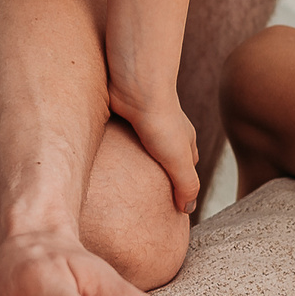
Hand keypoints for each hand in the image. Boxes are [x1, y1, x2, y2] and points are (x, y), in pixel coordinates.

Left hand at [109, 88, 200, 215]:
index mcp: (183, 140)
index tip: (171, 207)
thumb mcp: (179, 159)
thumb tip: (188, 210)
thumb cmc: (161, 121)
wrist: (134, 85)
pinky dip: (116, 155)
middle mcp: (164, 132)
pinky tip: (106, 168)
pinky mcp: (121, 121)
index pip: (186, 169)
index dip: (182, 187)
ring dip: (133, 167)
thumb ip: (186, 185)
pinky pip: (120, 143)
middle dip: (156, 178)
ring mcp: (142, 126)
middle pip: (163, 160)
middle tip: (143, 202)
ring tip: (120, 190)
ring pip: (139, 152)